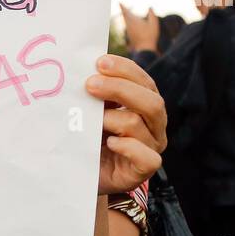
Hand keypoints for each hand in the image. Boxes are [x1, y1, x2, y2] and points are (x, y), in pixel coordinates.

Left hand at [86, 54, 166, 194]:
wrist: (81, 173)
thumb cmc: (88, 137)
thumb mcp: (90, 111)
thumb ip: (93, 94)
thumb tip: (81, 70)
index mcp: (145, 104)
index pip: (143, 81)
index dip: (125, 69)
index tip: (99, 62)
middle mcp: (154, 124)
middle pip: (151, 101)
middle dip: (120, 89)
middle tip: (90, 85)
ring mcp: (151, 147)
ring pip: (141, 125)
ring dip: (113, 119)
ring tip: (93, 121)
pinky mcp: (143, 170)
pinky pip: (148, 158)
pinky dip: (128, 147)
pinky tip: (110, 143)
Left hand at [120, 3, 159, 53]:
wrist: (145, 49)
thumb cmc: (150, 36)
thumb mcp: (154, 23)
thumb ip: (152, 14)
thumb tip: (150, 7)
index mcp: (133, 21)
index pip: (126, 12)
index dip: (122, 7)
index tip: (119, 2)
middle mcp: (129, 25)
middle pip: (125, 16)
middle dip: (124, 10)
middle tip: (121, 5)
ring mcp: (129, 30)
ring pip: (126, 21)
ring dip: (126, 16)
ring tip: (126, 11)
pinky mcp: (130, 35)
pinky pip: (128, 26)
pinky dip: (129, 21)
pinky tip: (131, 21)